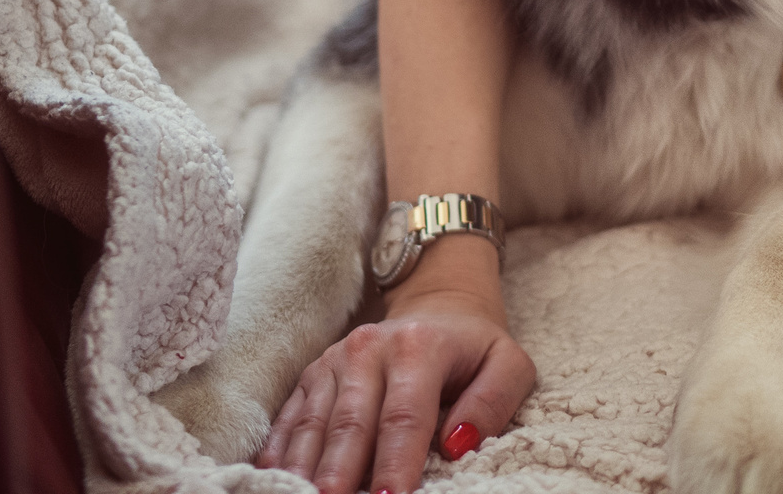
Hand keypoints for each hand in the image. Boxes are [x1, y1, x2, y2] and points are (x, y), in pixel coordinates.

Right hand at [256, 272, 534, 493]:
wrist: (437, 305)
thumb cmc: (473, 348)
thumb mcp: (508, 365)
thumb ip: (492, 403)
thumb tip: (457, 445)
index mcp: (418, 348)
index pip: (404, 416)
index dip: (395, 463)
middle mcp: (368, 350)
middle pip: (351, 424)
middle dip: (341, 473)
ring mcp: (335, 360)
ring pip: (315, 424)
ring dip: (306, 467)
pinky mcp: (314, 374)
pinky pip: (292, 417)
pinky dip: (282, 450)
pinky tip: (273, 476)